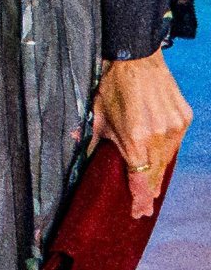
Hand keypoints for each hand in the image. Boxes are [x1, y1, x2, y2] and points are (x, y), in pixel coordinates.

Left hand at [92, 47, 192, 217]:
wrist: (136, 56)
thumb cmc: (113, 85)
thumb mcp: (98, 115)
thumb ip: (95, 142)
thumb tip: (86, 161)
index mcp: (135, 140)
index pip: (140, 181)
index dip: (140, 201)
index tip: (139, 212)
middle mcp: (158, 137)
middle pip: (156, 175)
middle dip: (149, 191)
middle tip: (143, 204)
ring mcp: (174, 128)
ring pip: (168, 160)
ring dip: (159, 172)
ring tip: (152, 183)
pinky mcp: (184, 118)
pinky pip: (176, 143)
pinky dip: (168, 150)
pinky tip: (160, 154)